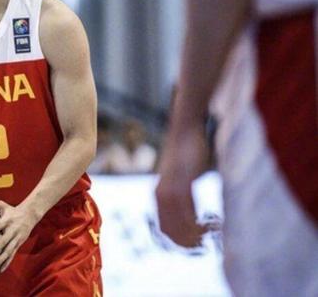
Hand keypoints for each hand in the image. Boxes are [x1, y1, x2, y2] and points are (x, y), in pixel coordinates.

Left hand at [0, 196, 37, 271]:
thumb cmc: (13, 210)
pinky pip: (12, 254)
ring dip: (1, 259)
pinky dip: (7, 262)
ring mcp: (17, 238)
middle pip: (4, 241)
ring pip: (9, 250)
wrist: (30, 215)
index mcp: (8, 221)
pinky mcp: (19, 244)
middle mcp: (13, 230)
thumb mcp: (3, 205)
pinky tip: (1, 269)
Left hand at [155, 118, 210, 247]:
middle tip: (210, 243)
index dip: (181, 243)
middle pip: (171, 231)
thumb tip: (192, 215)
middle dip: (191, 242)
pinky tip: (215, 222)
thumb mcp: (183, 179)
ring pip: (180, 224)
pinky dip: (200, 221)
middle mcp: (161, 195)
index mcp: (159, 196)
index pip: (165, 230)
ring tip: (215, 232)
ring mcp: (170, 189)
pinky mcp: (182, 182)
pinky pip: (188, 210)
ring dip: (198, 233)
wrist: (186, 130)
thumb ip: (184, 197)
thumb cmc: (189, 154)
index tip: (199, 246)